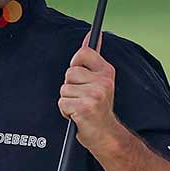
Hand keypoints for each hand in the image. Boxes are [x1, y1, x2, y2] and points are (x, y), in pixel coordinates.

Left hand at [60, 32, 127, 153]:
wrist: (105, 135)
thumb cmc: (99, 108)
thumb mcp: (100, 80)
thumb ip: (92, 58)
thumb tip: (91, 35)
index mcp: (107, 72)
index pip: (83, 53)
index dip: (76, 64)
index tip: (81, 76)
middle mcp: (103, 82)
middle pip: (69, 72)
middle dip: (70, 86)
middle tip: (82, 97)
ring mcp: (95, 94)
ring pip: (64, 88)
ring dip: (68, 100)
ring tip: (80, 107)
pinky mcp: (84, 107)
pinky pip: (62, 103)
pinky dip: (65, 111)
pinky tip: (77, 115)